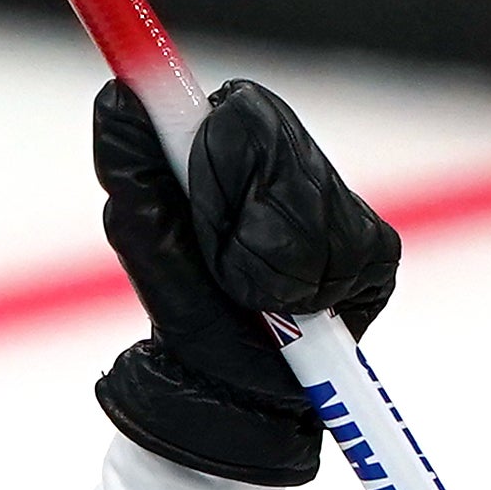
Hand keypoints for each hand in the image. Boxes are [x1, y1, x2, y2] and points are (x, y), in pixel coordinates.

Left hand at [93, 79, 399, 487]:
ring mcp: (339, 205)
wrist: (232, 394)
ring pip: (318, 207)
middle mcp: (291, 166)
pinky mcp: (376, 249)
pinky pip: (352, 253)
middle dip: (242, 220)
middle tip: (225, 270)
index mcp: (230, 149)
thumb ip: (135, 166)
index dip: (220, 158)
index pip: (241, 111)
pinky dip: (316, 290)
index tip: (200, 203)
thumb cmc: (185, 313)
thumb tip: (115, 95)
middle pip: (283, 151)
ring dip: (274, 265)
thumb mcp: (146, 241)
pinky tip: (299, 308)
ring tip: (256, 296)